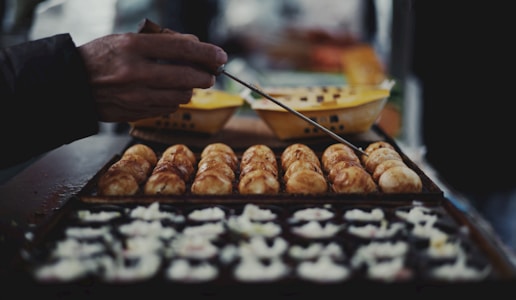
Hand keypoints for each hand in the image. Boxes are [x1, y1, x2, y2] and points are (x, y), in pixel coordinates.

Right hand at [78, 31, 227, 121]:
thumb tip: (197, 46)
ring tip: (187, 83)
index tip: (221, 56)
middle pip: (187, 77)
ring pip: (181, 96)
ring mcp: (135, 96)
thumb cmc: (103, 57)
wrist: (72, 85)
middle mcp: (135, 72)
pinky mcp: (136, 113)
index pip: (181, 49)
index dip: (207, 53)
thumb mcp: (127, 39)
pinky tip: (168, 94)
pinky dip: (174, 101)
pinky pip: (168, 109)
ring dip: (190, 89)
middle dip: (206, 76)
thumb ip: (162, 42)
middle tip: (211, 74)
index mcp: (133, 47)